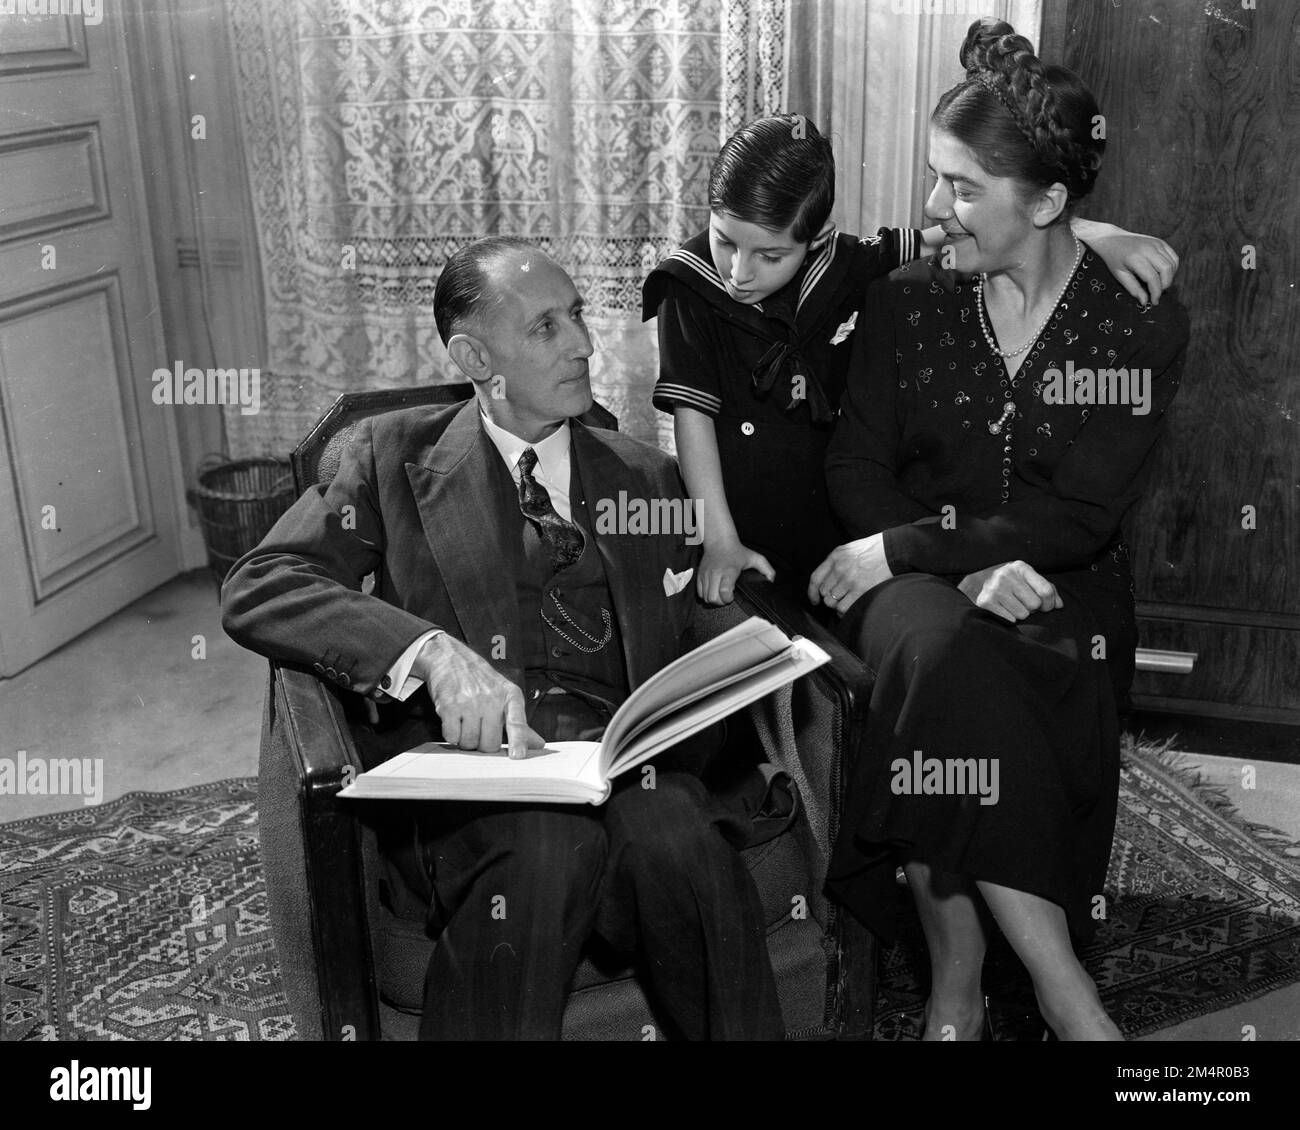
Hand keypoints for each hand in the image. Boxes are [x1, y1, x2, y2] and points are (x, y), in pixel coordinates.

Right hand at [413, 633, 545, 758]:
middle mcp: (492, 698)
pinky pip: (452, 737)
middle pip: (490, 744)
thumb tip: (538, 744)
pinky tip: (454, 720)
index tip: (518, 756)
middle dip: (483, 743)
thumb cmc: (480, 680)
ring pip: (470, 743)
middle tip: (479, 728)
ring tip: (466, 721)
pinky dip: (451, 734)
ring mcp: (470, 702)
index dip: (518, 741)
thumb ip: (519, 722)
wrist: (451, 658)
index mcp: (510, 695)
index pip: (517, 722)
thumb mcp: (504, 694)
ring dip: (466, 739)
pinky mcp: (449, 706)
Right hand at [698, 538, 775, 604]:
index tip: (733, 596)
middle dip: (721, 602)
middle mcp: (716, 573)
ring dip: (714, 599)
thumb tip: (771, 581)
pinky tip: (714, 590)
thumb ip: (766, 569)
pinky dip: (706, 595)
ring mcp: (706, 574)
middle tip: (727, 597)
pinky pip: (700, 593)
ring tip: (720, 594)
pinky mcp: (700, 575)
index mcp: (729, 571)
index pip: (725, 592)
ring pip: (705, 597)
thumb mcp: (755, 558)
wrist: (720, 541)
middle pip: (713, 598)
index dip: (729, 599)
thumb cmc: (737, 551)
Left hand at [808, 534, 891, 613]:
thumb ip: (835, 563)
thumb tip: (827, 581)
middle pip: (824, 592)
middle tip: (839, 598)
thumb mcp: (848, 550)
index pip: (815, 578)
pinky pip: (843, 608)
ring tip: (846, 602)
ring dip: (837, 605)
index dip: (812, 593)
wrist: (893, 550)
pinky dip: (844, 611)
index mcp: (835, 557)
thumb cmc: (873, 550)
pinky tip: (850, 608)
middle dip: (829, 598)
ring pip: (832, 602)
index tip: (814, 600)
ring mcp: (849, 580)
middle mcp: (840, 568)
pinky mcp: (860, 590)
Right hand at [957, 560, 1062, 622]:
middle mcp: (1006, 575)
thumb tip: (1059, 605)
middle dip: (1033, 608)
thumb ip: (1048, 590)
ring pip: (1023, 614)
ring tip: (1013, 605)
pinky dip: (1010, 618)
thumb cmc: (1013, 582)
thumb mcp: (1030, 580)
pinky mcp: (985, 601)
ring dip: (1021, 613)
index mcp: (1021, 567)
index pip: (1045, 590)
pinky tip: (1004, 609)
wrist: (980, 580)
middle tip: (1024, 603)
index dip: (1049, 603)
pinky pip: (1010, 619)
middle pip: (1035, 604)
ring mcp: (994, 588)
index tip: (1046, 607)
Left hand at [1075, 220, 1178, 305]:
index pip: (1152, 278)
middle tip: (1157, 293)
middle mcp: (1148, 249)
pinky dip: (1172, 268)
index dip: (1156, 292)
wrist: (1113, 239)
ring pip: (1172, 264)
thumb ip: (1133, 288)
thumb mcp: (1119, 275)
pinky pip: (1173, 257)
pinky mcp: (1161, 242)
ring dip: (1169, 277)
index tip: (1154, 301)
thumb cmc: (1114, 259)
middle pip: (1166, 270)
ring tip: (1159, 284)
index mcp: (1135, 258)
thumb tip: (1145, 301)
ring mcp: (1156, 244)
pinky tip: (1164, 275)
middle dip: (1165, 285)